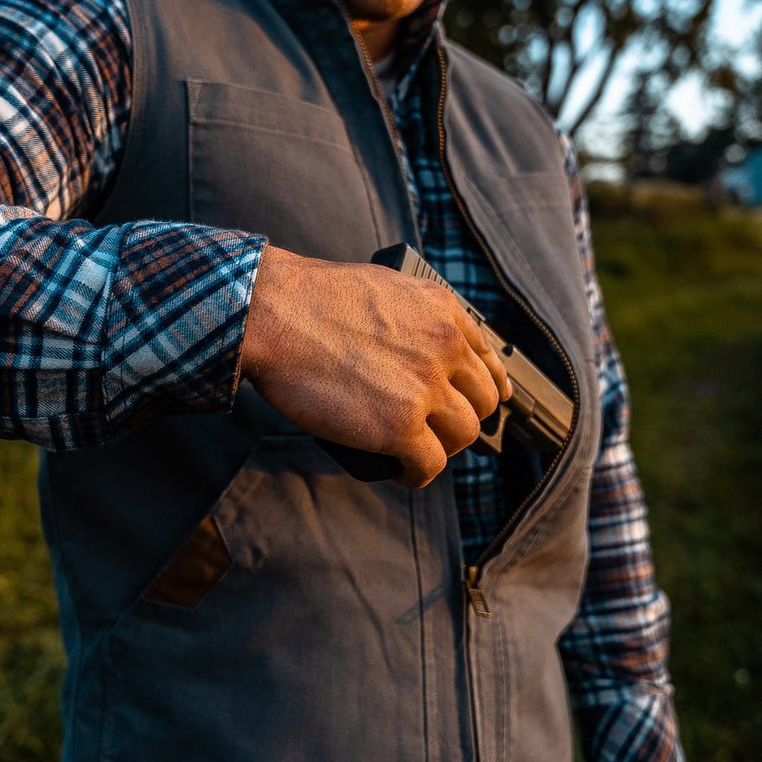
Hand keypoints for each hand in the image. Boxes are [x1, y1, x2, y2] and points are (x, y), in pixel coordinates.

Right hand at [240, 244, 512, 488]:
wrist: (272, 312)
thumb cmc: (308, 299)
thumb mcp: (383, 287)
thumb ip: (413, 315)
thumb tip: (416, 347)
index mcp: (443, 310)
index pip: (489, 359)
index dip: (488, 388)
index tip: (484, 402)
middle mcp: (445, 346)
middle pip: (481, 402)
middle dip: (461, 420)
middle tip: (436, 431)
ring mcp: (425, 387)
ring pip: (463, 435)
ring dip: (441, 448)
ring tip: (415, 451)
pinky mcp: (400, 426)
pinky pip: (429, 464)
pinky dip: (417, 473)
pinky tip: (403, 472)